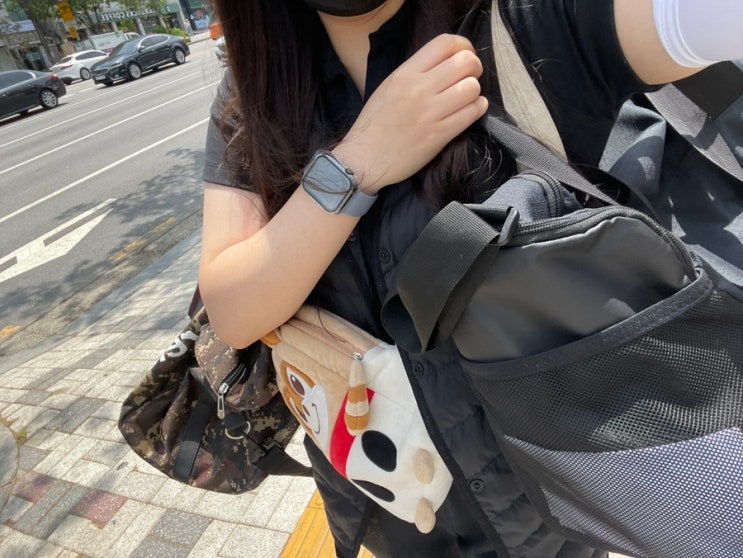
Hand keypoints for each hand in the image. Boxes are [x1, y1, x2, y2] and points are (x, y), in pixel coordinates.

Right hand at [333, 34, 487, 193]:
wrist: (365, 158)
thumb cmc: (376, 124)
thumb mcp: (390, 86)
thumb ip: (416, 71)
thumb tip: (445, 63)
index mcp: (405, 74)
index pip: (445, 43)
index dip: (463, 45)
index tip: (464, 54)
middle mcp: (419, 89)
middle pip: (465, 61)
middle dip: (474, 67)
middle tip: (469, 77)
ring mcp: (430, 112)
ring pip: (472, 87)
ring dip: (474, 91)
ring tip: (466, 98)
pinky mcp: (439, 135)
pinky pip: (471, 113)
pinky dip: (476, 109)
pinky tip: (468, 111)